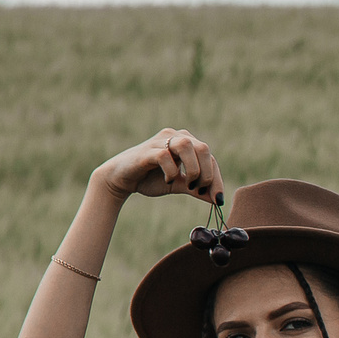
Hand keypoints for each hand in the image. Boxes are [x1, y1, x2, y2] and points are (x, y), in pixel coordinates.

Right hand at [96, 129, 225, 202]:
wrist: (120, 179)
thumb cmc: (150, 179)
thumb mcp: (178, 185)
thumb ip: (196, 189)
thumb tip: (217, 200)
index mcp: (186, 143)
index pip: (209, 158)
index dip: (216, 179)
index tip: (218, 200)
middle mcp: (175, 136)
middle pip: (203, 148)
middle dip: (207, 173)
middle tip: (199, 190)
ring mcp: (161, 141)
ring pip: (186, 145)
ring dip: (193, 168)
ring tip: (188, 184)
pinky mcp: (147, 150)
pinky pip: (165, 156)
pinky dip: (171, 171)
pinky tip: (168, 180)